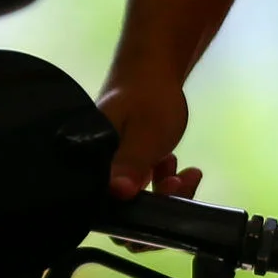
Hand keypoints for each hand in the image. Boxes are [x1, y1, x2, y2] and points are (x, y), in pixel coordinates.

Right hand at [99, 78, 203, 200]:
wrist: (153, 67)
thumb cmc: (147, 95)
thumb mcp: (143, 134)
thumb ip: (131, 165)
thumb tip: (119, 193)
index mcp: (90, 162)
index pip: (107, 204)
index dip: (138, 211)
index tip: (167, 191)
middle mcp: (96, 169)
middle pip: (125, 207)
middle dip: (159, 200)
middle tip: (180, 183)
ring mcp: (112, 167)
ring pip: (138, 196)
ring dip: (165, 190)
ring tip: (187, 174)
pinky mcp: (125, 163)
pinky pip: (143, 184)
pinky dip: (163, 180)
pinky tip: (177, 166)